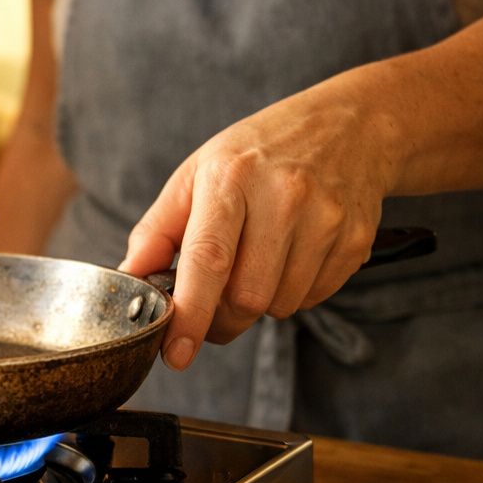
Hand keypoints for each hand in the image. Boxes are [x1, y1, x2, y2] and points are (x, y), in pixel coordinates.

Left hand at [117, 81, 401, 370]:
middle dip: (221, 317)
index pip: (209, 259)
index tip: (176, 355)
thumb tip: (127, 280)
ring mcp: (326, 218)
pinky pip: (313, 299)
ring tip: (257, 261)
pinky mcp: (355, 239)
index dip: (190, 314)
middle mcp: (283, 196)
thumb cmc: (256, 155)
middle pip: (246, 297)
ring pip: (280, 306)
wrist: (348, 127)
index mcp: (231, 177)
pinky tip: (291, 256)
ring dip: (259, 303)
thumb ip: (156, 231)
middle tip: (211, 303)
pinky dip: (293, 292)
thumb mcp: (196, 175)